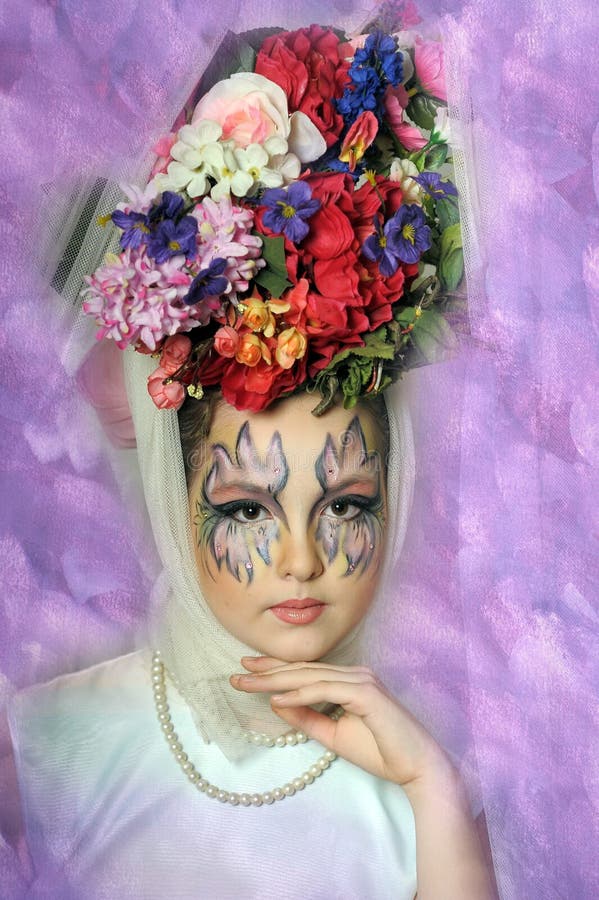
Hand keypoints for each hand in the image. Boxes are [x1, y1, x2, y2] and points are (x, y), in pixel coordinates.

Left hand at [230, 657, 452, 789]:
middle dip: (267, 670)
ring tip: (247, 683)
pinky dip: (299, 694)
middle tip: (237, 671)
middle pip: (303, 669)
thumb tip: (277, 704)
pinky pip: (325, 690)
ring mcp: (361, 680)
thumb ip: (308, 719)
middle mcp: (354, 673)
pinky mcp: (365, 693)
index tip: (247, 670)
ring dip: (276, 679)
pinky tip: (277, 699)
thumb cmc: (380, 751)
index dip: (275, 669)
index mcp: (348, 680)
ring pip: (310, 676)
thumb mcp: (333, 735)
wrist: (416, 767)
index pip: (305, 671)